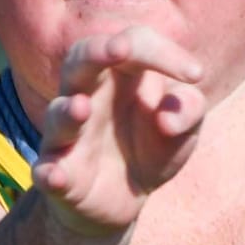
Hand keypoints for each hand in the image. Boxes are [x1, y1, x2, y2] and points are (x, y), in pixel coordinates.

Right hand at [33, 31, 205, 240]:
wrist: (124, 201)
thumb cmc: (151, 149)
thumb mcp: (183, 131)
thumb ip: (190, 112)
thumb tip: (168, 119)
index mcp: (119, 74)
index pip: (134, 43)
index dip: (163, 53)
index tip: (197, 74)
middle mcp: (87, 96)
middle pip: (80, 60)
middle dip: (97, 52)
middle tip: (120, 49)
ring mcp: (68, 136)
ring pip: (57, 115)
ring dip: (68, 112)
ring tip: (82, 108)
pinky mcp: (59, 175)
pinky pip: (46, 172)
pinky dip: (50, 174)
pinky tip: (56, 176)